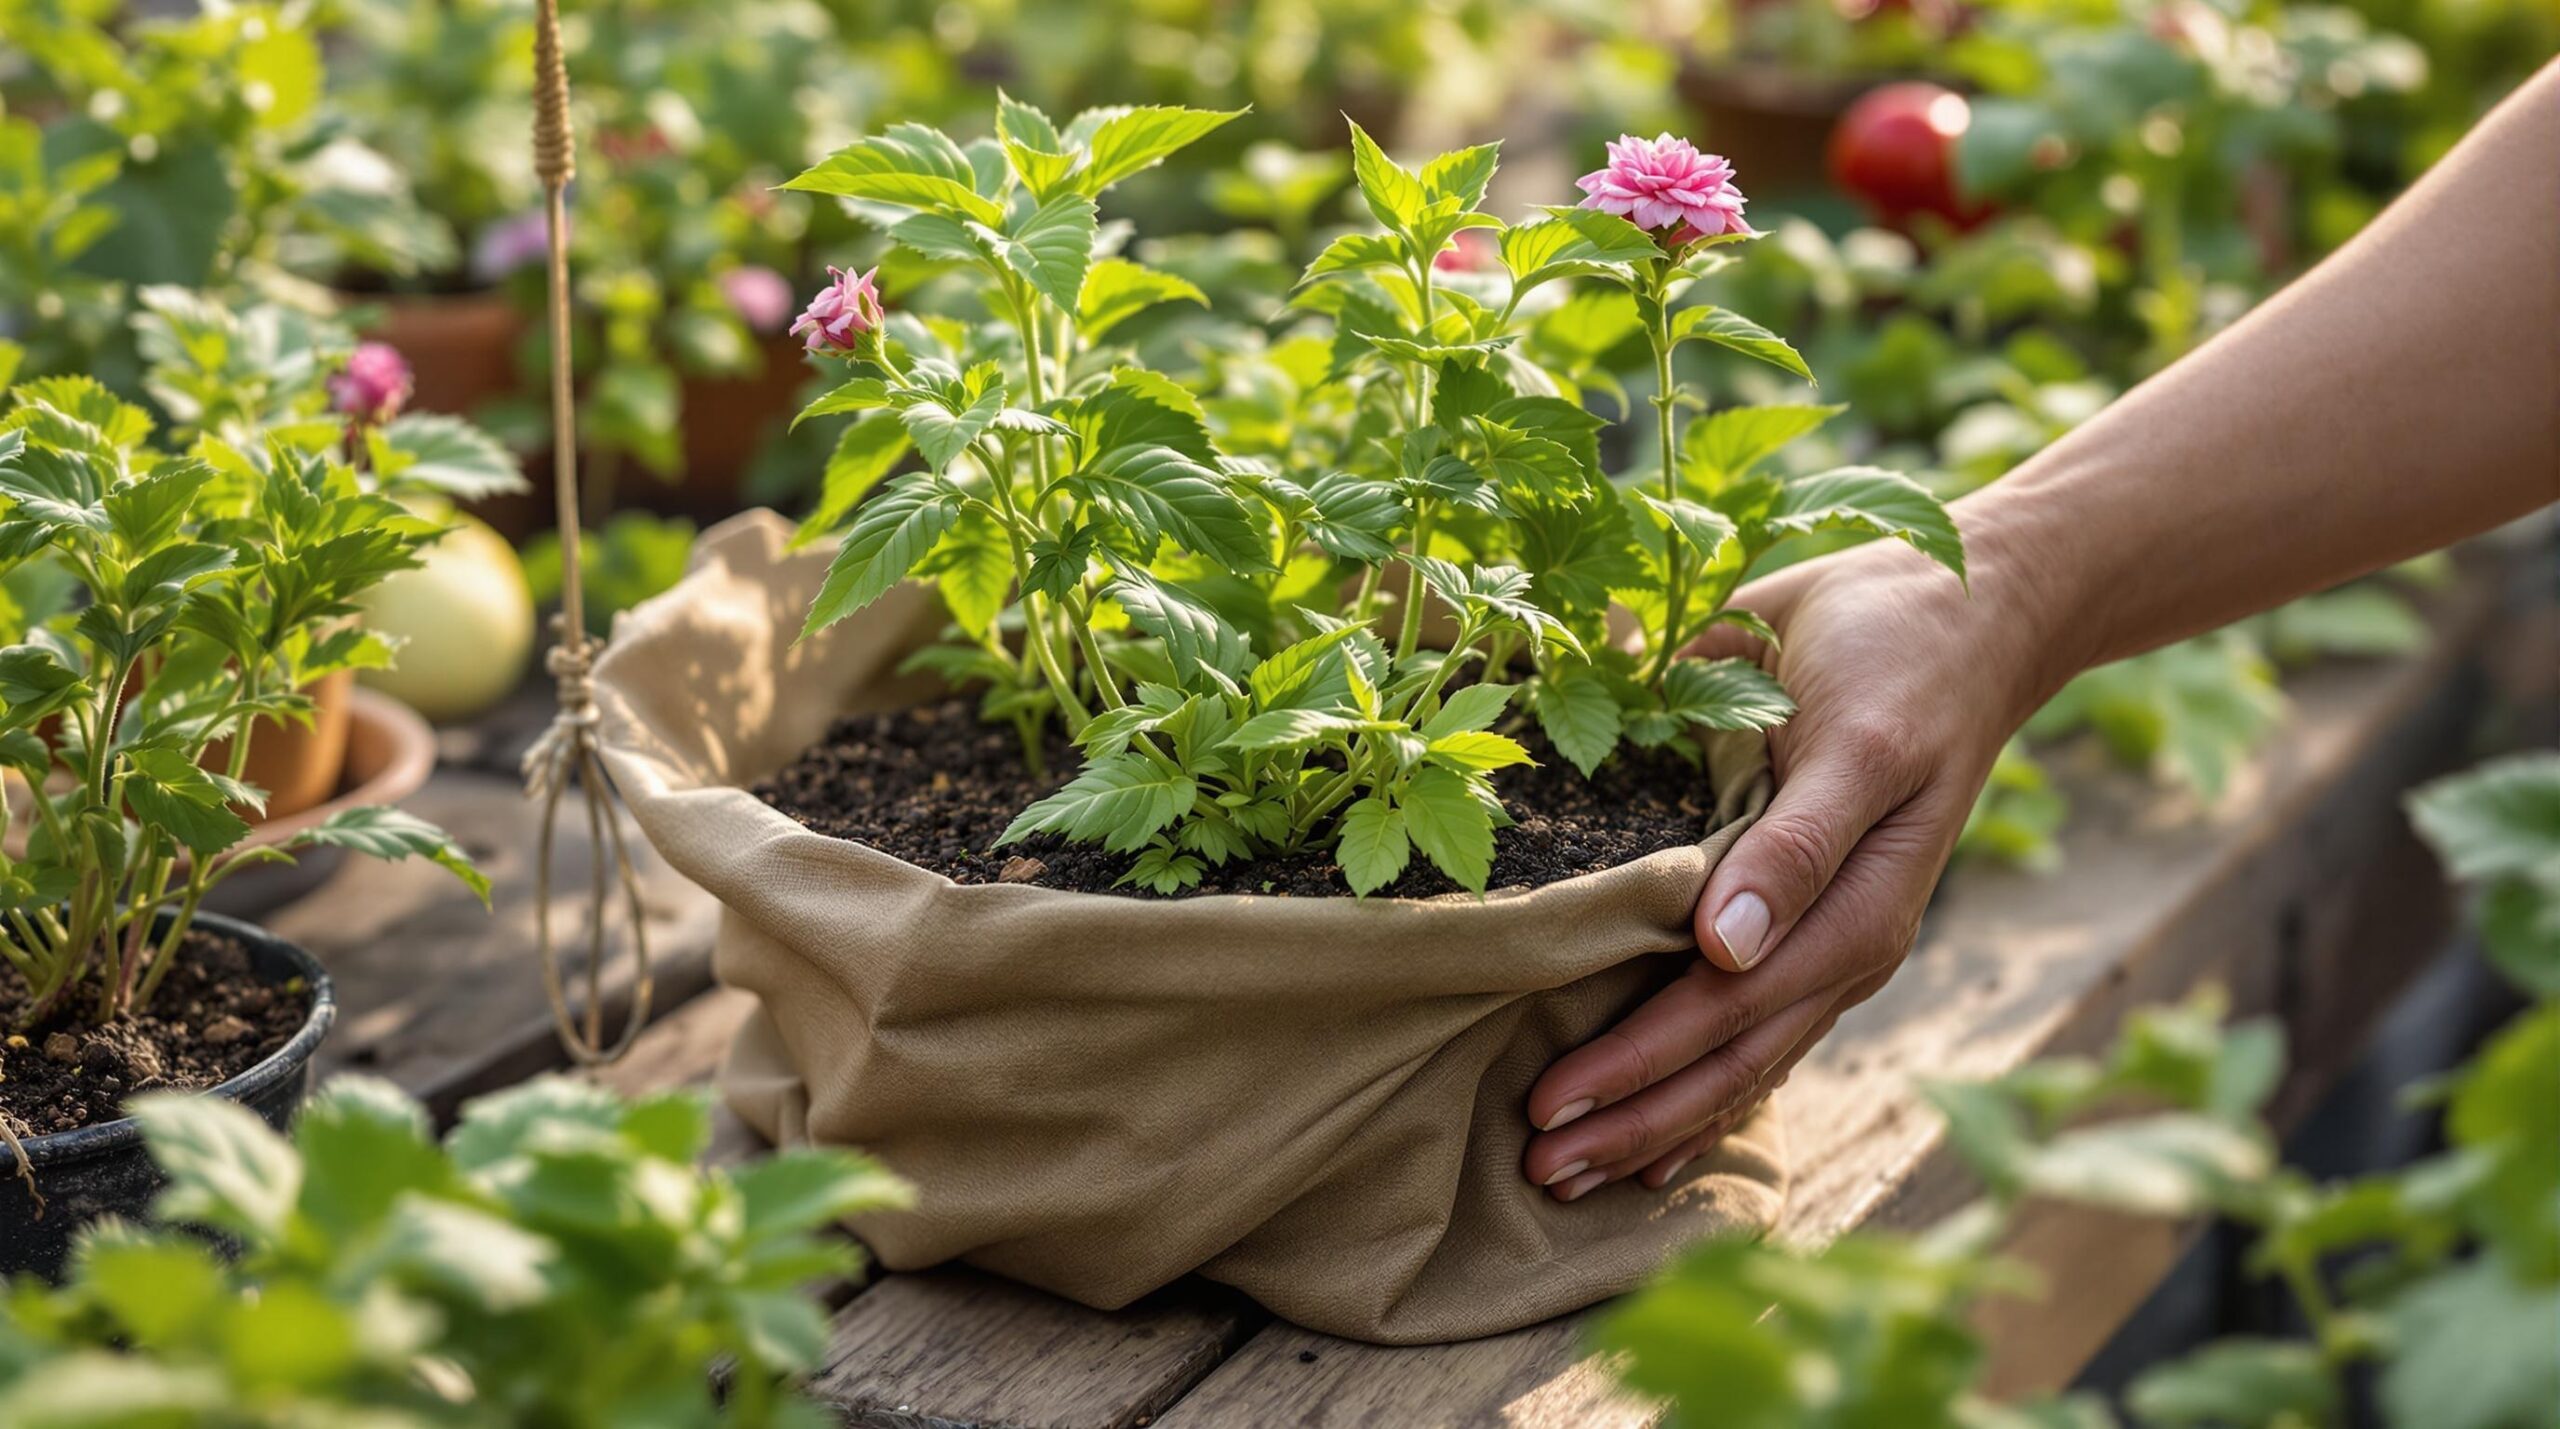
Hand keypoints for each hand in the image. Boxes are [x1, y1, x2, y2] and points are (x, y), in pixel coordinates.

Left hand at [1522, 537, 2052, 1199]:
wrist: (1969, 608)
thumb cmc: (1901, 656)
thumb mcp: (1855, 739)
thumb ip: (1796, 845)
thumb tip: (1726, 950)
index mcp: (1856, 911)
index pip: (1727, 1015)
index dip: (1638, 1067)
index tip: (1551, 1106)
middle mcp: (1843, 945)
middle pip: (1730, 1062)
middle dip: (1633, 1120)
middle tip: (1537, 1170)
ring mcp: (1831, 939)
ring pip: (1741, 1060)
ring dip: (1656, 1119)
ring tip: (1570, 1172)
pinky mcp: (1811, 914)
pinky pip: (1753, 1024)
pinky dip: (1698, 1081)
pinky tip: (1654, 1133)